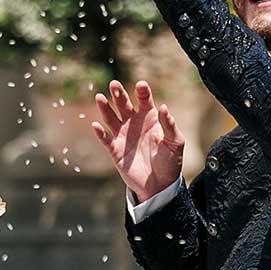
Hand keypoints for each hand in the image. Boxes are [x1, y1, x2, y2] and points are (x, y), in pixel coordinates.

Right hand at [92, 79, 183, 202]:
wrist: (160, 185)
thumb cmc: (170, 161)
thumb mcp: (175, 142)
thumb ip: (169, 125)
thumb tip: (164, 107)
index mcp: (149, 118)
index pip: (144, 101)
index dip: (142, 92)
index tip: (141, 85)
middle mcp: (134, 123)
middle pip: (124, 105)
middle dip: (119, 94)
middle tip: (114, 84)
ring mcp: (123, 136)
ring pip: (111, 118)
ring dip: (105, 108)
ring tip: (100, 97)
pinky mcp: (115, 150)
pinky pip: (105, 139)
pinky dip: (100, 133)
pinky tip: (95, 125)